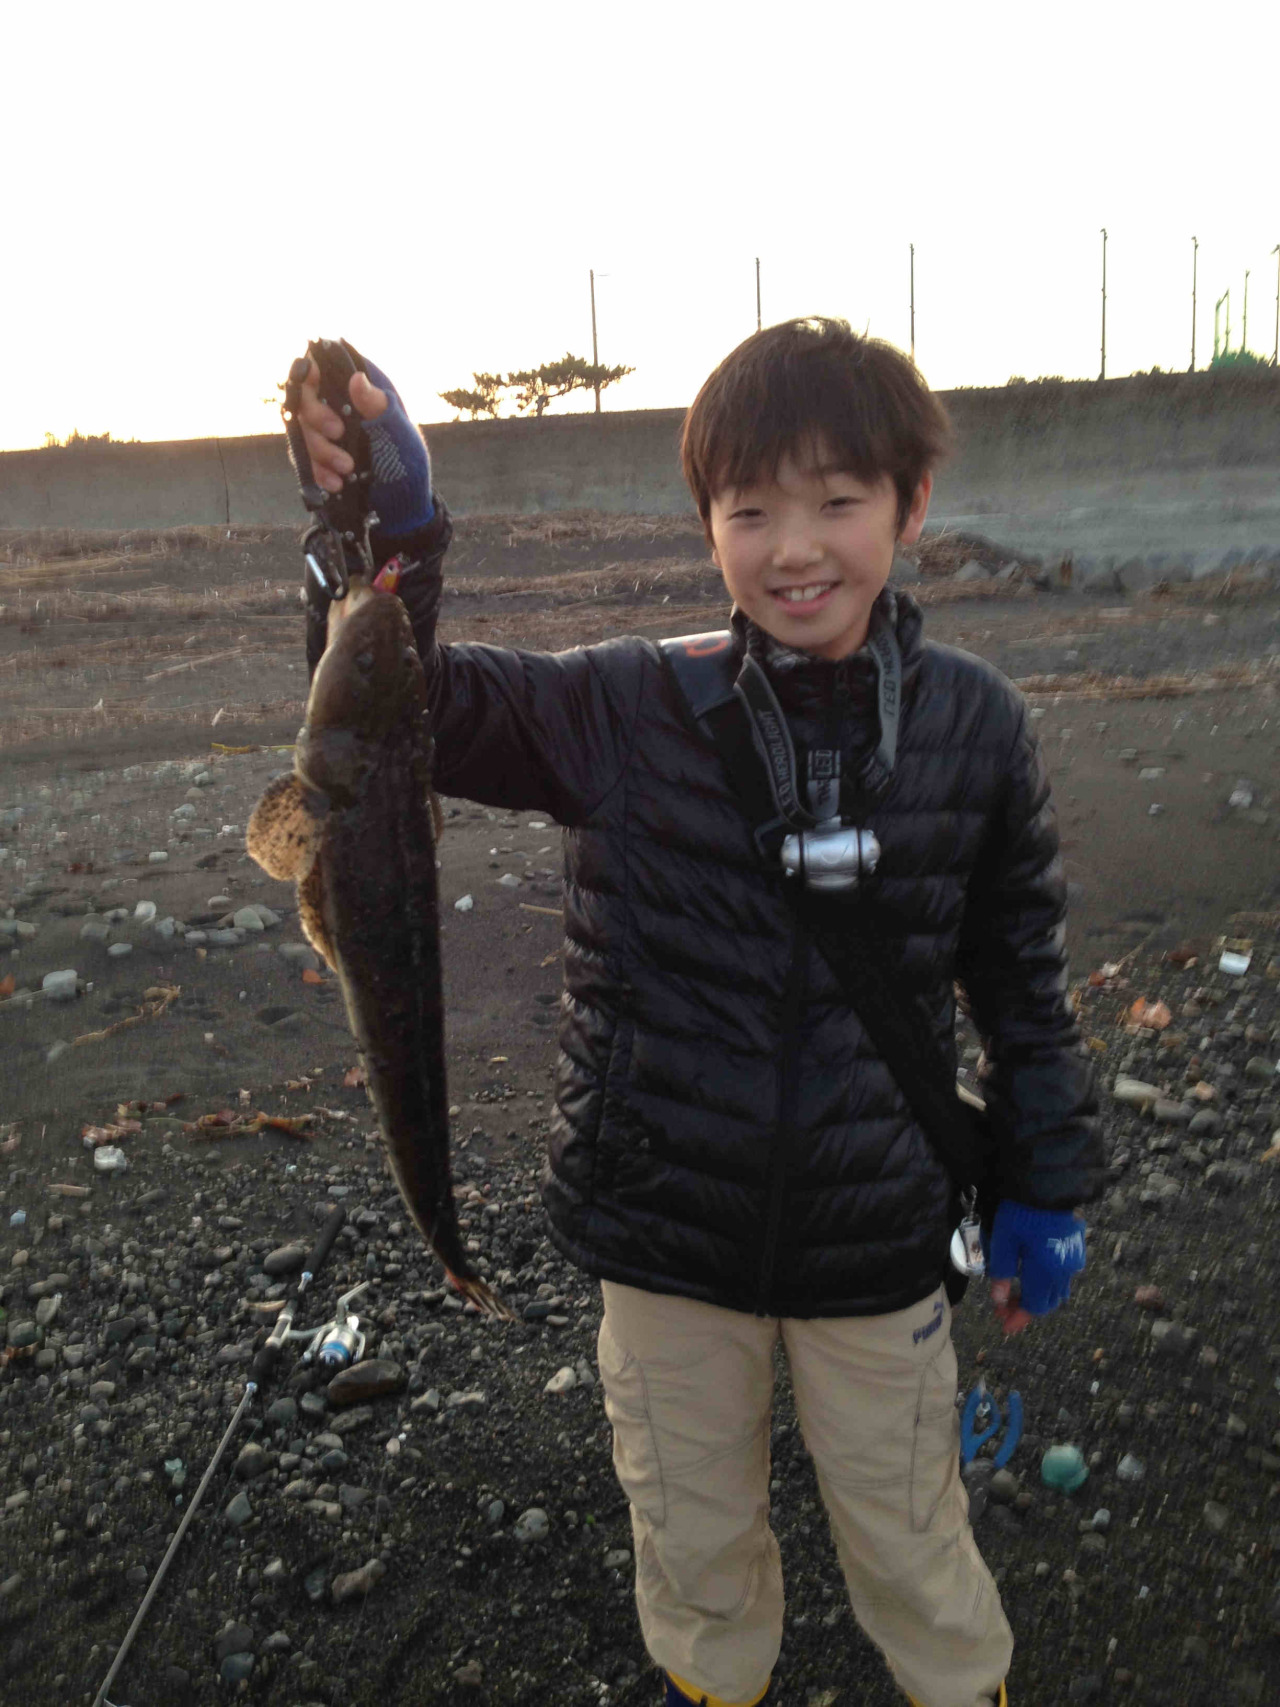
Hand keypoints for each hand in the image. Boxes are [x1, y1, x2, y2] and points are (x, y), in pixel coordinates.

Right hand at [289, 346, 433, 537]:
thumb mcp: (398, 432)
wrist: (402, 501)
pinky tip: (335, 483)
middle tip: (338, 433)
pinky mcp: (316, 457)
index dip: (310, 372)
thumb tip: (357, 378)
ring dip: (321, 450)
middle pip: (304, 399)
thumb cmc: (407, 459)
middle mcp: (334, 405)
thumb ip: (378, 406)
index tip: (314, 387)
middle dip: (317, 418)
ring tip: (346, 468)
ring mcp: (322, 432)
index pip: (321, 366)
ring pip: (302, 431)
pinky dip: (318, 471)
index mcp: (356, 389)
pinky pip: (304, 459)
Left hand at [985, 1201, 1086, 1336]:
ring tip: (1013, 1292)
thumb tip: (998, 1300)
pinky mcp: (1076, 1248)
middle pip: (1047, 1302)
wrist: (1049, 1185)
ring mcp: (1073, 1259)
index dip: (1018, 1318)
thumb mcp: (1004, 1241)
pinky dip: (1046, 1282)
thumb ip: (1001, 1272)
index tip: (1004, 1326)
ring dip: (1036, 1296)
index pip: (1034, 1306)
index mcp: (1046, 1271)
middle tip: (1003, 1307)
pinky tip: (1029, 1273)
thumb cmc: (1022, 1212)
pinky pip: (1062, 1275)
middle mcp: (1064, 1270)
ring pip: (1056, 1290)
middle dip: (1025, 1308)